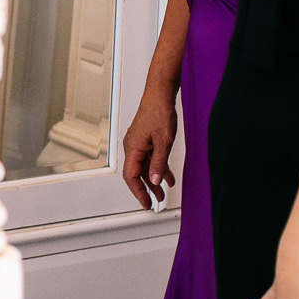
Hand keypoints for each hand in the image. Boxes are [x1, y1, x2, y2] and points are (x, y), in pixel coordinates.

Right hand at [120, 85, 176, 209]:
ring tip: (163, 192)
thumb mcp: (163, 142)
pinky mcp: (145, 140)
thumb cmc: (158, 113)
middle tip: (156, 202)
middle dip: (147, 189)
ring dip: (154, 180)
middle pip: (137, 174)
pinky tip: (167, 176)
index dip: (139, 192)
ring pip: (144, 167)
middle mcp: (132, 147)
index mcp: (132, 148)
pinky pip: (149, 158)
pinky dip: (158, 168)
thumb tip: (154, 180)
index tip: (146, 203)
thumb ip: (158, 163)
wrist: (160, 95)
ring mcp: (138, 143)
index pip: (131, 177)